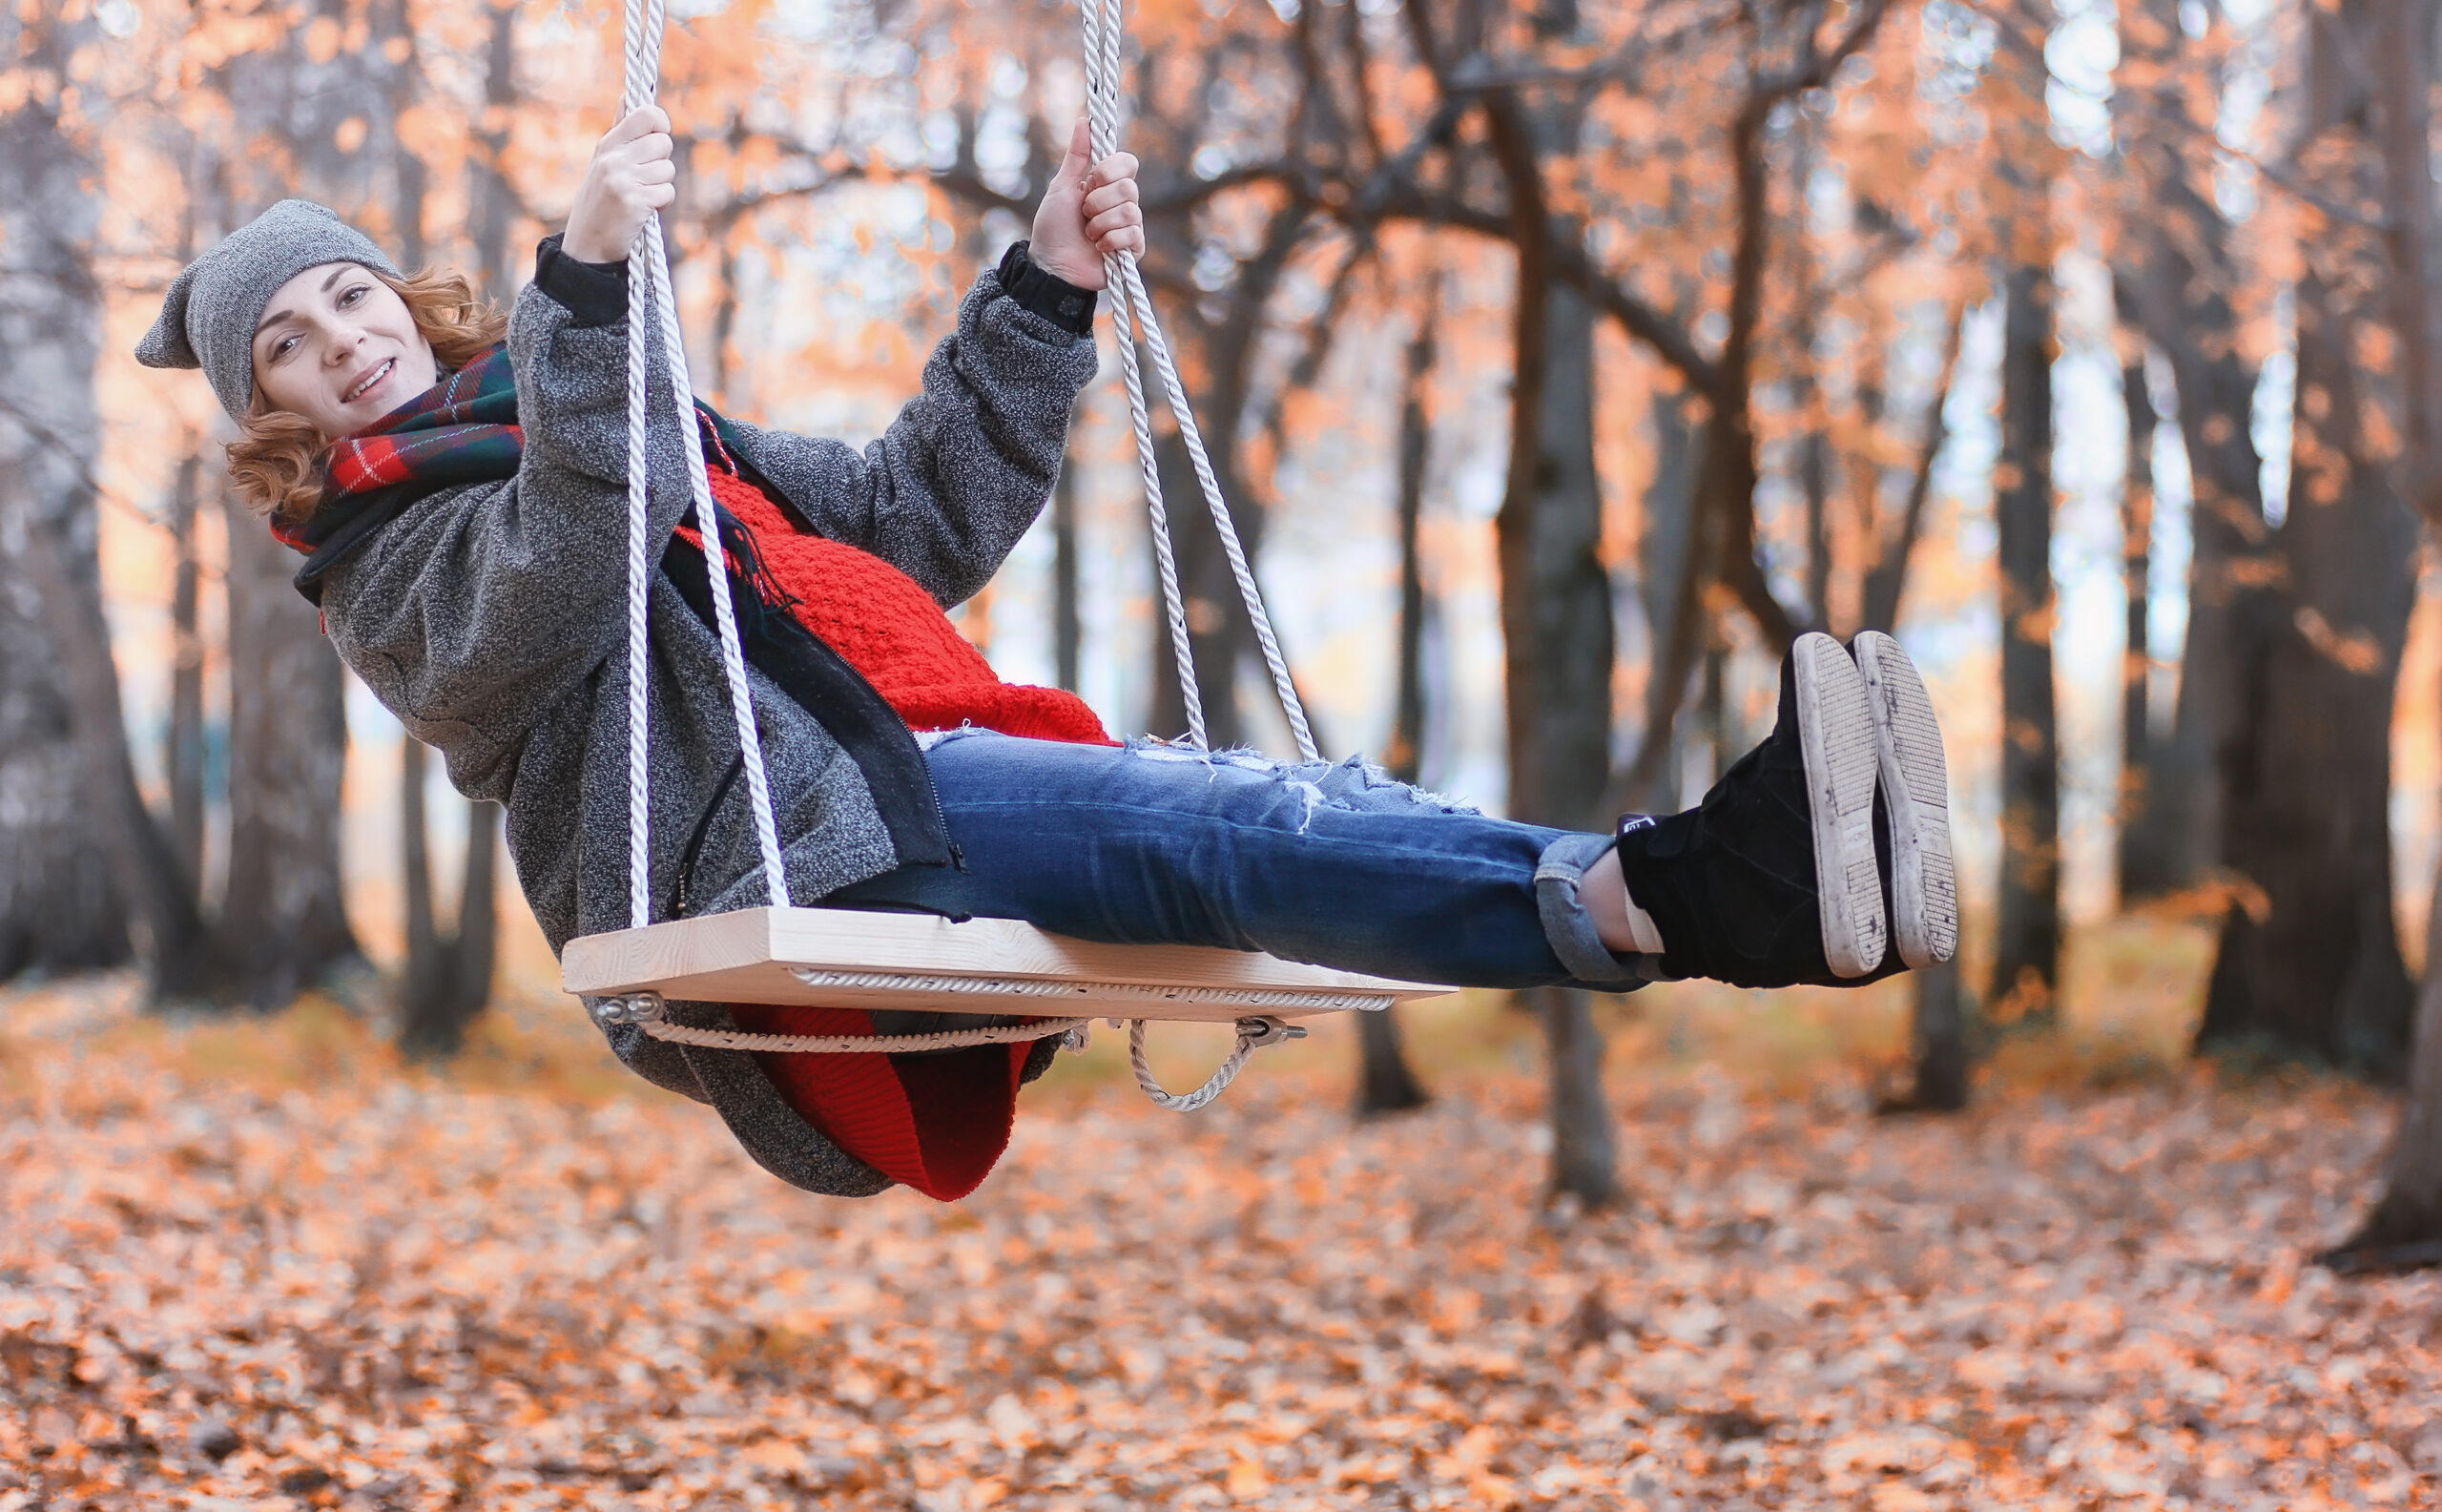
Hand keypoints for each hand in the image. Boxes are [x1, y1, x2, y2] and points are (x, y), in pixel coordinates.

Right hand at [563, 107, 676, 263]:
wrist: (587, 245)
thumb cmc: (599, 201)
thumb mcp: (602, 161)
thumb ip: (620, 131)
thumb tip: (629, 96)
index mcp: (607, 145)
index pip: (646, 114)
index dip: (660, 123)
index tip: (658, 135)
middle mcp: (613, 159)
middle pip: (663, 143)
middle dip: (661, 161)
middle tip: (645, 177)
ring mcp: (623, 180)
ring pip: (668, 169)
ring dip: (661, 186)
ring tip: (641, 195)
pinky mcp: (635, 203)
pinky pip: (667, 192)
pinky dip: (661, 204)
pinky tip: (644, 210)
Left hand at [1028, 118, 1143, 289]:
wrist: (1052, 264)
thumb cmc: (1053, 226)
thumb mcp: (1062, 186)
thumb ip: (1076, 155)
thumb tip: (1084, 120)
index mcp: (1107, 184)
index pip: (1128, 163)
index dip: (1111, 170)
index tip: (1090, 181)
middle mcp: (1122, 202)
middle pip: (1130, 188)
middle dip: (1099, 201)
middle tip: (1084, 213)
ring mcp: (1129, 226)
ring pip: (1130, 211)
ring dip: (1100, 223)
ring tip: (1088, 234)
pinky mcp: (1133, 250)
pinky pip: (1132, 235)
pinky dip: (1109, 240)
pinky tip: (1098, 248)